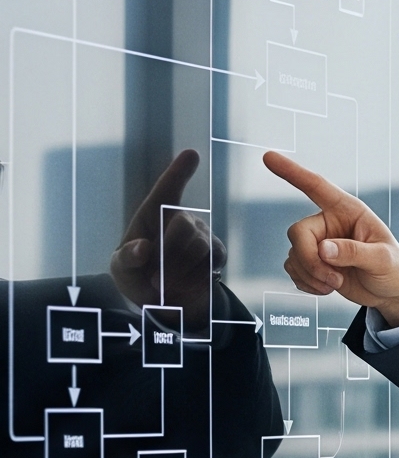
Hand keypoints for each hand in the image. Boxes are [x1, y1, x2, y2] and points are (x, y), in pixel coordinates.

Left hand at [109, 149, 224, 317]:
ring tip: (163, 286)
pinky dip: (194, 279)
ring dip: (179, 271)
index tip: (191, 154)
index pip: (167, 190)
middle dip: (170, 254)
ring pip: (199, 247)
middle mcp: (181, 220)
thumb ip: (127, 258)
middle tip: (155, 279)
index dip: (179, 172)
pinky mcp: (218, 255)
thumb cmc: (137, 276)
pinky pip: (212, 263)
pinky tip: (183, 285)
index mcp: (154, 215)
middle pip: (184, 226)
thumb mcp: (121, 269)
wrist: (163, 302)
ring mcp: (202, 236)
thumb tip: (143, 248)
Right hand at [264, 150, 398, 323]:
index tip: (268, 157)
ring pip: (294, 255)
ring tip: (337, 283)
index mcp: (348, 211)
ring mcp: (319, 243)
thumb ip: (354, 252)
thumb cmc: (395, 269)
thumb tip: (323, 249)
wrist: (393, 292)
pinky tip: (327, 287)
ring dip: (311, 275)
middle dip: (310, 260)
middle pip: (298, 233)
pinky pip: (293, 269)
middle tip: (333, 279)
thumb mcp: (383, 259)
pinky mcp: (313, 263)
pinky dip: (307, 283)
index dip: (292, 172)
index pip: (316, 186)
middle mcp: (330, 223)